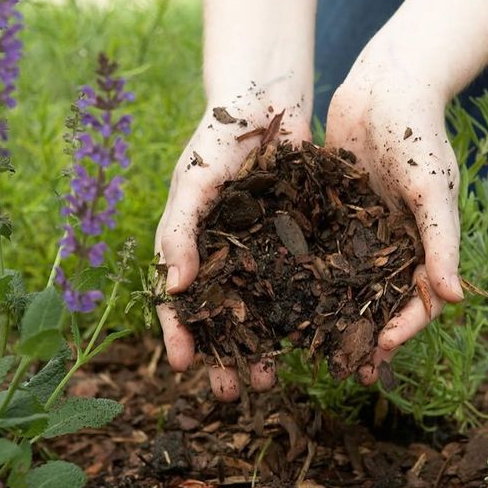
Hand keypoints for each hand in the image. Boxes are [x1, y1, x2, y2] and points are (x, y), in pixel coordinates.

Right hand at [155, 96, 311, 399]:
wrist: (271, 96)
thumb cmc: (220, 135)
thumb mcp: (193, 180)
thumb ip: (180, 231)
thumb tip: (173, 288)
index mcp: (193, 244)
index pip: (179, 300)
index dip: (179, 335)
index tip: (185, 369)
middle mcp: (227, 255)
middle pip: (223, 317)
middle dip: (227, 356)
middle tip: (236, 391)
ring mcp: (264, 251)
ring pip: (263, 310)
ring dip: (266, 345)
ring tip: (273, 376)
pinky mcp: (301, 242)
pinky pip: (302, 284)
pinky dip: (306, 313)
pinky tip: (314, 338)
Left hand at [325, 46, 463, 383]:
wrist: (386, 84)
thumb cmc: (419, 133)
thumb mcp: (432, 188)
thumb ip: (443, 241)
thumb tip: (456, 297)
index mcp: (423, 244)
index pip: (419, 299)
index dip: (405, 328)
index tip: (381, 350)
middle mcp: (392, 244)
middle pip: (381, 302)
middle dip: (366, 336)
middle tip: (347, 372)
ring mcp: (361, 231)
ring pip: (346, 284)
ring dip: (333, 317)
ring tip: (310, 349)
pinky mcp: (331, 212)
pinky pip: (318, 250)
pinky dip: (304, 276)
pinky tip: (277, 298)